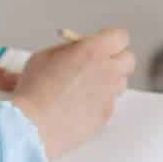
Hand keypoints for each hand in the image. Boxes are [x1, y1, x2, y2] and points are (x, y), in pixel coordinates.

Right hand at [11, 27, 135, 159]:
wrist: (34, 125)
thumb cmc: (34, 90)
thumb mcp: (44, 56)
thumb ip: (67, 50)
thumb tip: (77, 49)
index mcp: (92, 51)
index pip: (120, 37)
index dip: (110, 41)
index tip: (100, 45)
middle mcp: (107, 71)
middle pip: (128, 59)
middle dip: (116, 60)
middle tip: (98, 66)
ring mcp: (109, 95)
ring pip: (121, 83)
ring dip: (109, 82)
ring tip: (86, 89)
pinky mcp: (107, 115)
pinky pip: (110, 103)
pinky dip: (100, 103)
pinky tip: (80, 107)